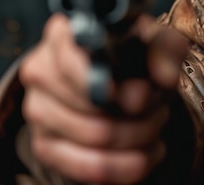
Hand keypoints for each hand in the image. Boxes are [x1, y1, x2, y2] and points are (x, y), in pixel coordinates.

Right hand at [19, 12, 187, 183]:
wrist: (116, 82)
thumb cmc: (133, 57)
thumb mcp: (157, 43)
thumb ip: (165, 51)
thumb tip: (163, 77)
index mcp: (63, 35)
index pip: (76, 62)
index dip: (111, 84)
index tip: (141, 94)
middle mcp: (41, 69)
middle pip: (92, 105)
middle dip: (140, 113)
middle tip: (160, 107)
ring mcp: (38, 109)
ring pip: (96, 137)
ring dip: (139, 137)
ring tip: (154, 124)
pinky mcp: (44, 145)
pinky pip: (89, 168)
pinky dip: (128, 166)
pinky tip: (145, 153)